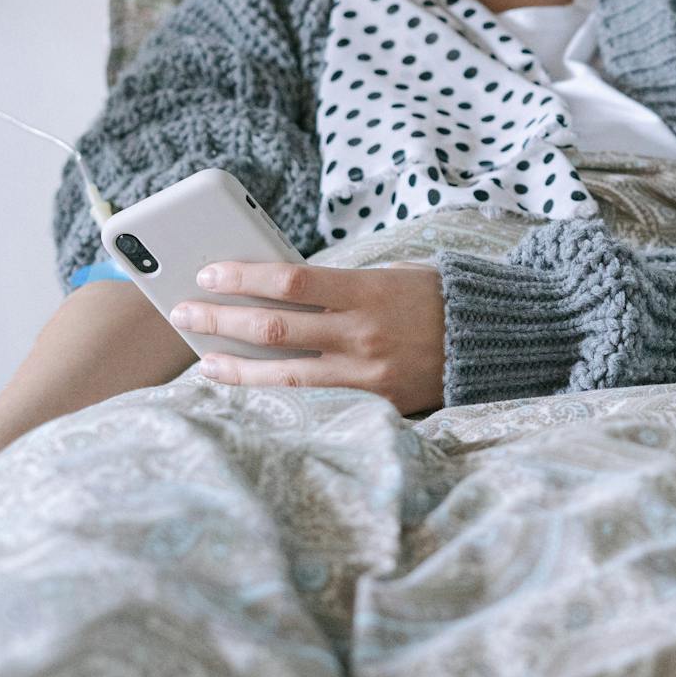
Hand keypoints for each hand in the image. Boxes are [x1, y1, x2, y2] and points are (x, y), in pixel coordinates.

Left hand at [172, 261, 445, 415]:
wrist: (492, 341)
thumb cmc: (436, 298)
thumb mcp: (392, 274)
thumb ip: (341, 285)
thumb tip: (278, 289)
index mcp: (369, 291)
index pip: (290, 281)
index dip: (242, 277)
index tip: (207, 272)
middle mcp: (363, 335)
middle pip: (274, 327)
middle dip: (221, 319)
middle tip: (183, 312)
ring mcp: (367, 375)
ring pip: (284, 374)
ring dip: (236, 367)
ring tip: (204, 359)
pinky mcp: (375, 404)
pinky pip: (314, 399)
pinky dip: (276, 393)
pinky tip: (249, 388)